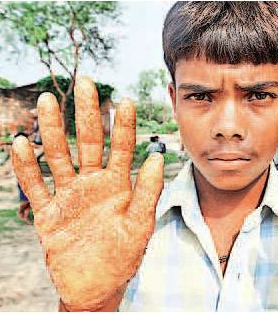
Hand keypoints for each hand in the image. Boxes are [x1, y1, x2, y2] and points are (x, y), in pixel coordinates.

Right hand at [12, 77, 163, 310]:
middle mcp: (92, 184)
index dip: (123, 126)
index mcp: (118, 186)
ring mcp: (69, 196)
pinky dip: (26, 167)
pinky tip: (22, 143)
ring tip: (47, 101)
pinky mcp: (48, 213)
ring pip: (58, 157)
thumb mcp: (140, 226)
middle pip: (88, 142)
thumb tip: (159, 157)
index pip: (121, 149)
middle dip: (87, 113)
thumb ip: (148, 192)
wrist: (95, 286)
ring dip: (52, 130)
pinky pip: (35, 186)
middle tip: (86, 82)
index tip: (126, 100)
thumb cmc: (123, 257)